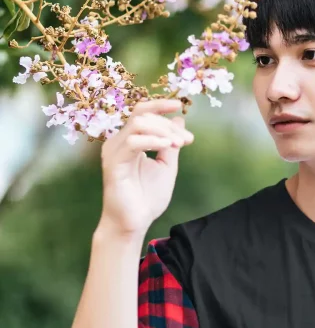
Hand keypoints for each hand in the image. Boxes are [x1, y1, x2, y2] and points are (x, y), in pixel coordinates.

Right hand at [97, 98, 193, 236]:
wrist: (135, 222)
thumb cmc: (147, 197)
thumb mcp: (166, 166)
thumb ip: (171, 143)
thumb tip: (179, 119)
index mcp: (129, 141)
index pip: (141, 113)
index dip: (159, 105)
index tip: (179, 105)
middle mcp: (118, 142)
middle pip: (142, 115)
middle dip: (168, 124)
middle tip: (188, 140)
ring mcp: (114, 151)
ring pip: (137, 124)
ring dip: (163, 131)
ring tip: (180, 144)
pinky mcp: (114, 164)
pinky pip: (133, 142)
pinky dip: (153, 141)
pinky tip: (168, 147)